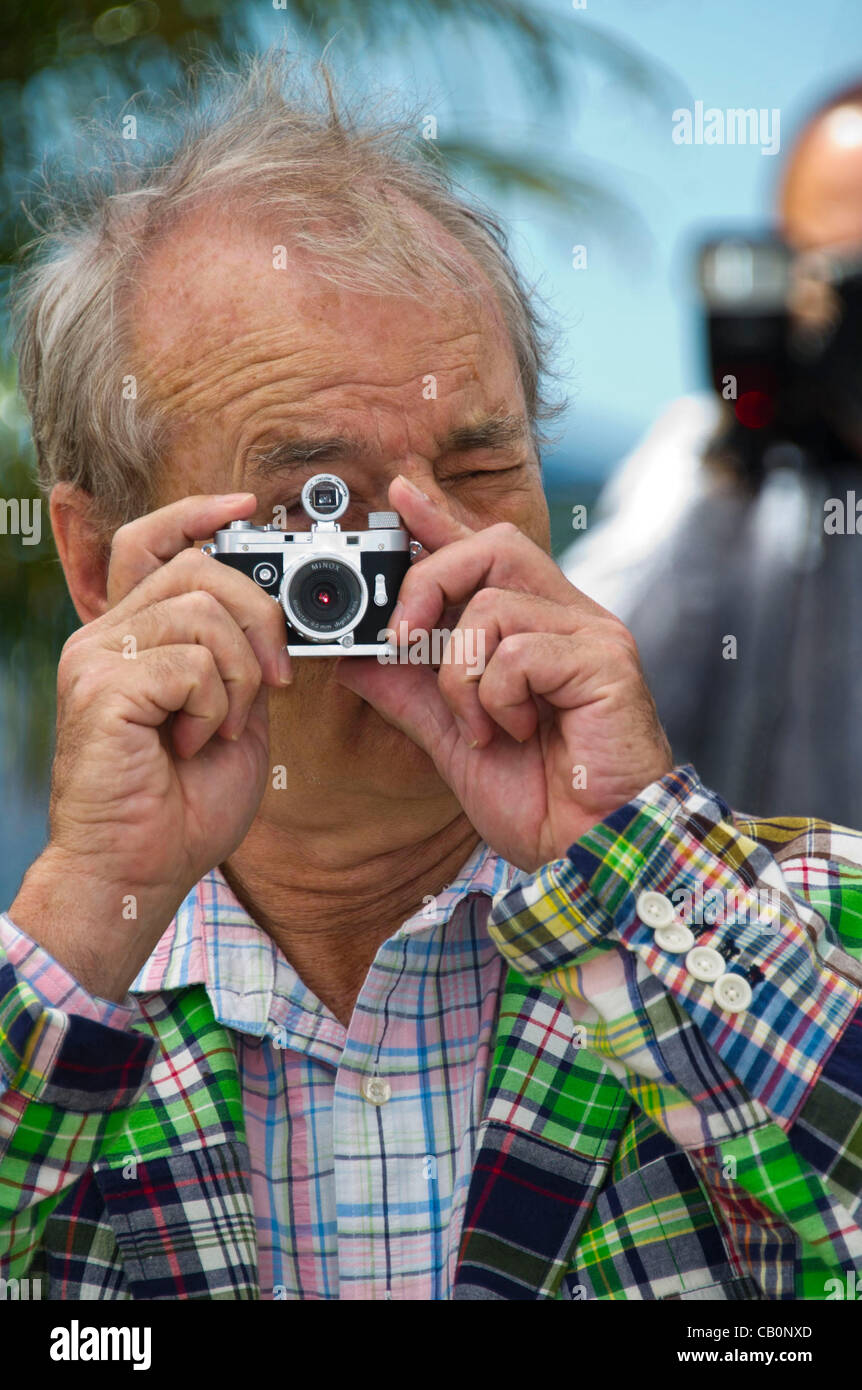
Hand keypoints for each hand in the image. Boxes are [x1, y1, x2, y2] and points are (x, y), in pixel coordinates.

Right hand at [10, 493, 288, 998]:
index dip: (199, 513)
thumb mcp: (231, 714)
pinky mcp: (101, 688)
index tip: (246, 508)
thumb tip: (276, 612)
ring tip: (221, 728)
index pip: (151, 540)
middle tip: (274, 684)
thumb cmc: (182, 805)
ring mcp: (96, 658)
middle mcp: (103, 635)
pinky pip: (193, 664)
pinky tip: (193, 745)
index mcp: (130, 635)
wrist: (139, 872)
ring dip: (241, 678)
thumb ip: (239, 658)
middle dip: (261, 619)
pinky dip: (216, 708)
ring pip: (204, 612)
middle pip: (199, 568)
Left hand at [335, 476, 672, 872]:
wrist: (591, 852)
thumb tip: (353, 656)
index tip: (398, 494)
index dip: (440, 519)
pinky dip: (496, 696)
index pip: (485, 552)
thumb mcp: (453, 739)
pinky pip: (519, 650)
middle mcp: (570, 619)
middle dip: (428, 583)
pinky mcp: (607, 662)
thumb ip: (410, 692)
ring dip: (460, 673)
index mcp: (537, 629)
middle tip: (401, 640)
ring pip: (494, 603)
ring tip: (482, 726)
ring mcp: (593, 636)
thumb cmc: (540, 799)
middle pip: (492, 545)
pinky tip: (515, 732)